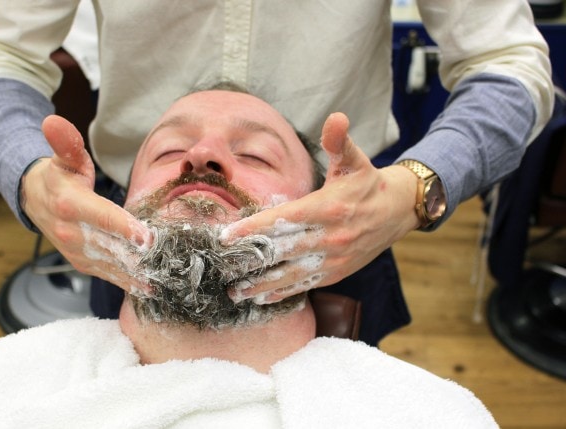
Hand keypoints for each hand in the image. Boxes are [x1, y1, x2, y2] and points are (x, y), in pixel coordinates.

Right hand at [22, 115, 153, 292]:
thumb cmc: (59, 176)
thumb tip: (53, 120)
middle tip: (171, 261)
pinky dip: (129, 282)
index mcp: (71, 205)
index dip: (125, 228)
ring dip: (139, 273)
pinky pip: (108, 275)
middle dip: (141, 255)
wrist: (35, 201)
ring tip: (168, 278)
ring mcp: (77, 252)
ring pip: (112, 265)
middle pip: (112, 246)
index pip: (102, 217)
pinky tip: (151, 287)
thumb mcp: (64, 157)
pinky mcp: (83, 264)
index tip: (148, 238)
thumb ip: (66, 143)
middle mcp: (73, 233)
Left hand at [222, 112, 418, 303]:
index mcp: (328, 208)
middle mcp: (330, 236)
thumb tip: (336, 117)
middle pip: (282, 251)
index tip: (227, 237)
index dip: (254, 229)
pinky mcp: (337, 272)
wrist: (398, 211)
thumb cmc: (368, 183)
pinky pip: (307, 284)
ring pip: (292, 274)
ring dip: (261, 284)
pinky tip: (262, 297)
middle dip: (250, 260)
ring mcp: (334, 258)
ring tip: (234, 292)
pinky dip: (284, 292)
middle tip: (220, 267)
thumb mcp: (355, 160)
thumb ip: (339, 141)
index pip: (284, 220)